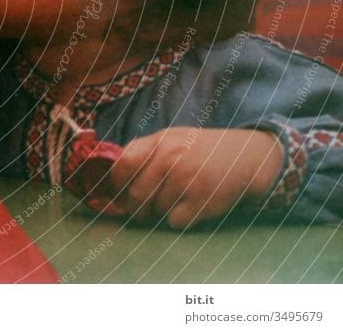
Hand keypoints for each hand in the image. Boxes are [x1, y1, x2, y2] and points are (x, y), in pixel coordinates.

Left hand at [110, 127, 283, 228]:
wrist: (248, 157)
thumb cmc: (203, 150)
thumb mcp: (172, 139)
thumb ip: (144, 152)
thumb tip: (112, 177)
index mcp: (159, 141)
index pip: (122, 165)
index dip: (118, 184)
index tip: (122, 192)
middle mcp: (170, 157)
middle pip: (135, 194)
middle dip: (138, 207)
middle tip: (147, 208)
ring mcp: (185, 178)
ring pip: (155, 210)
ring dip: (161, 212)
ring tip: (178, 199)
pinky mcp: (201, 200)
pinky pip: (174, 221)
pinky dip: (179, 220)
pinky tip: (192, 206)